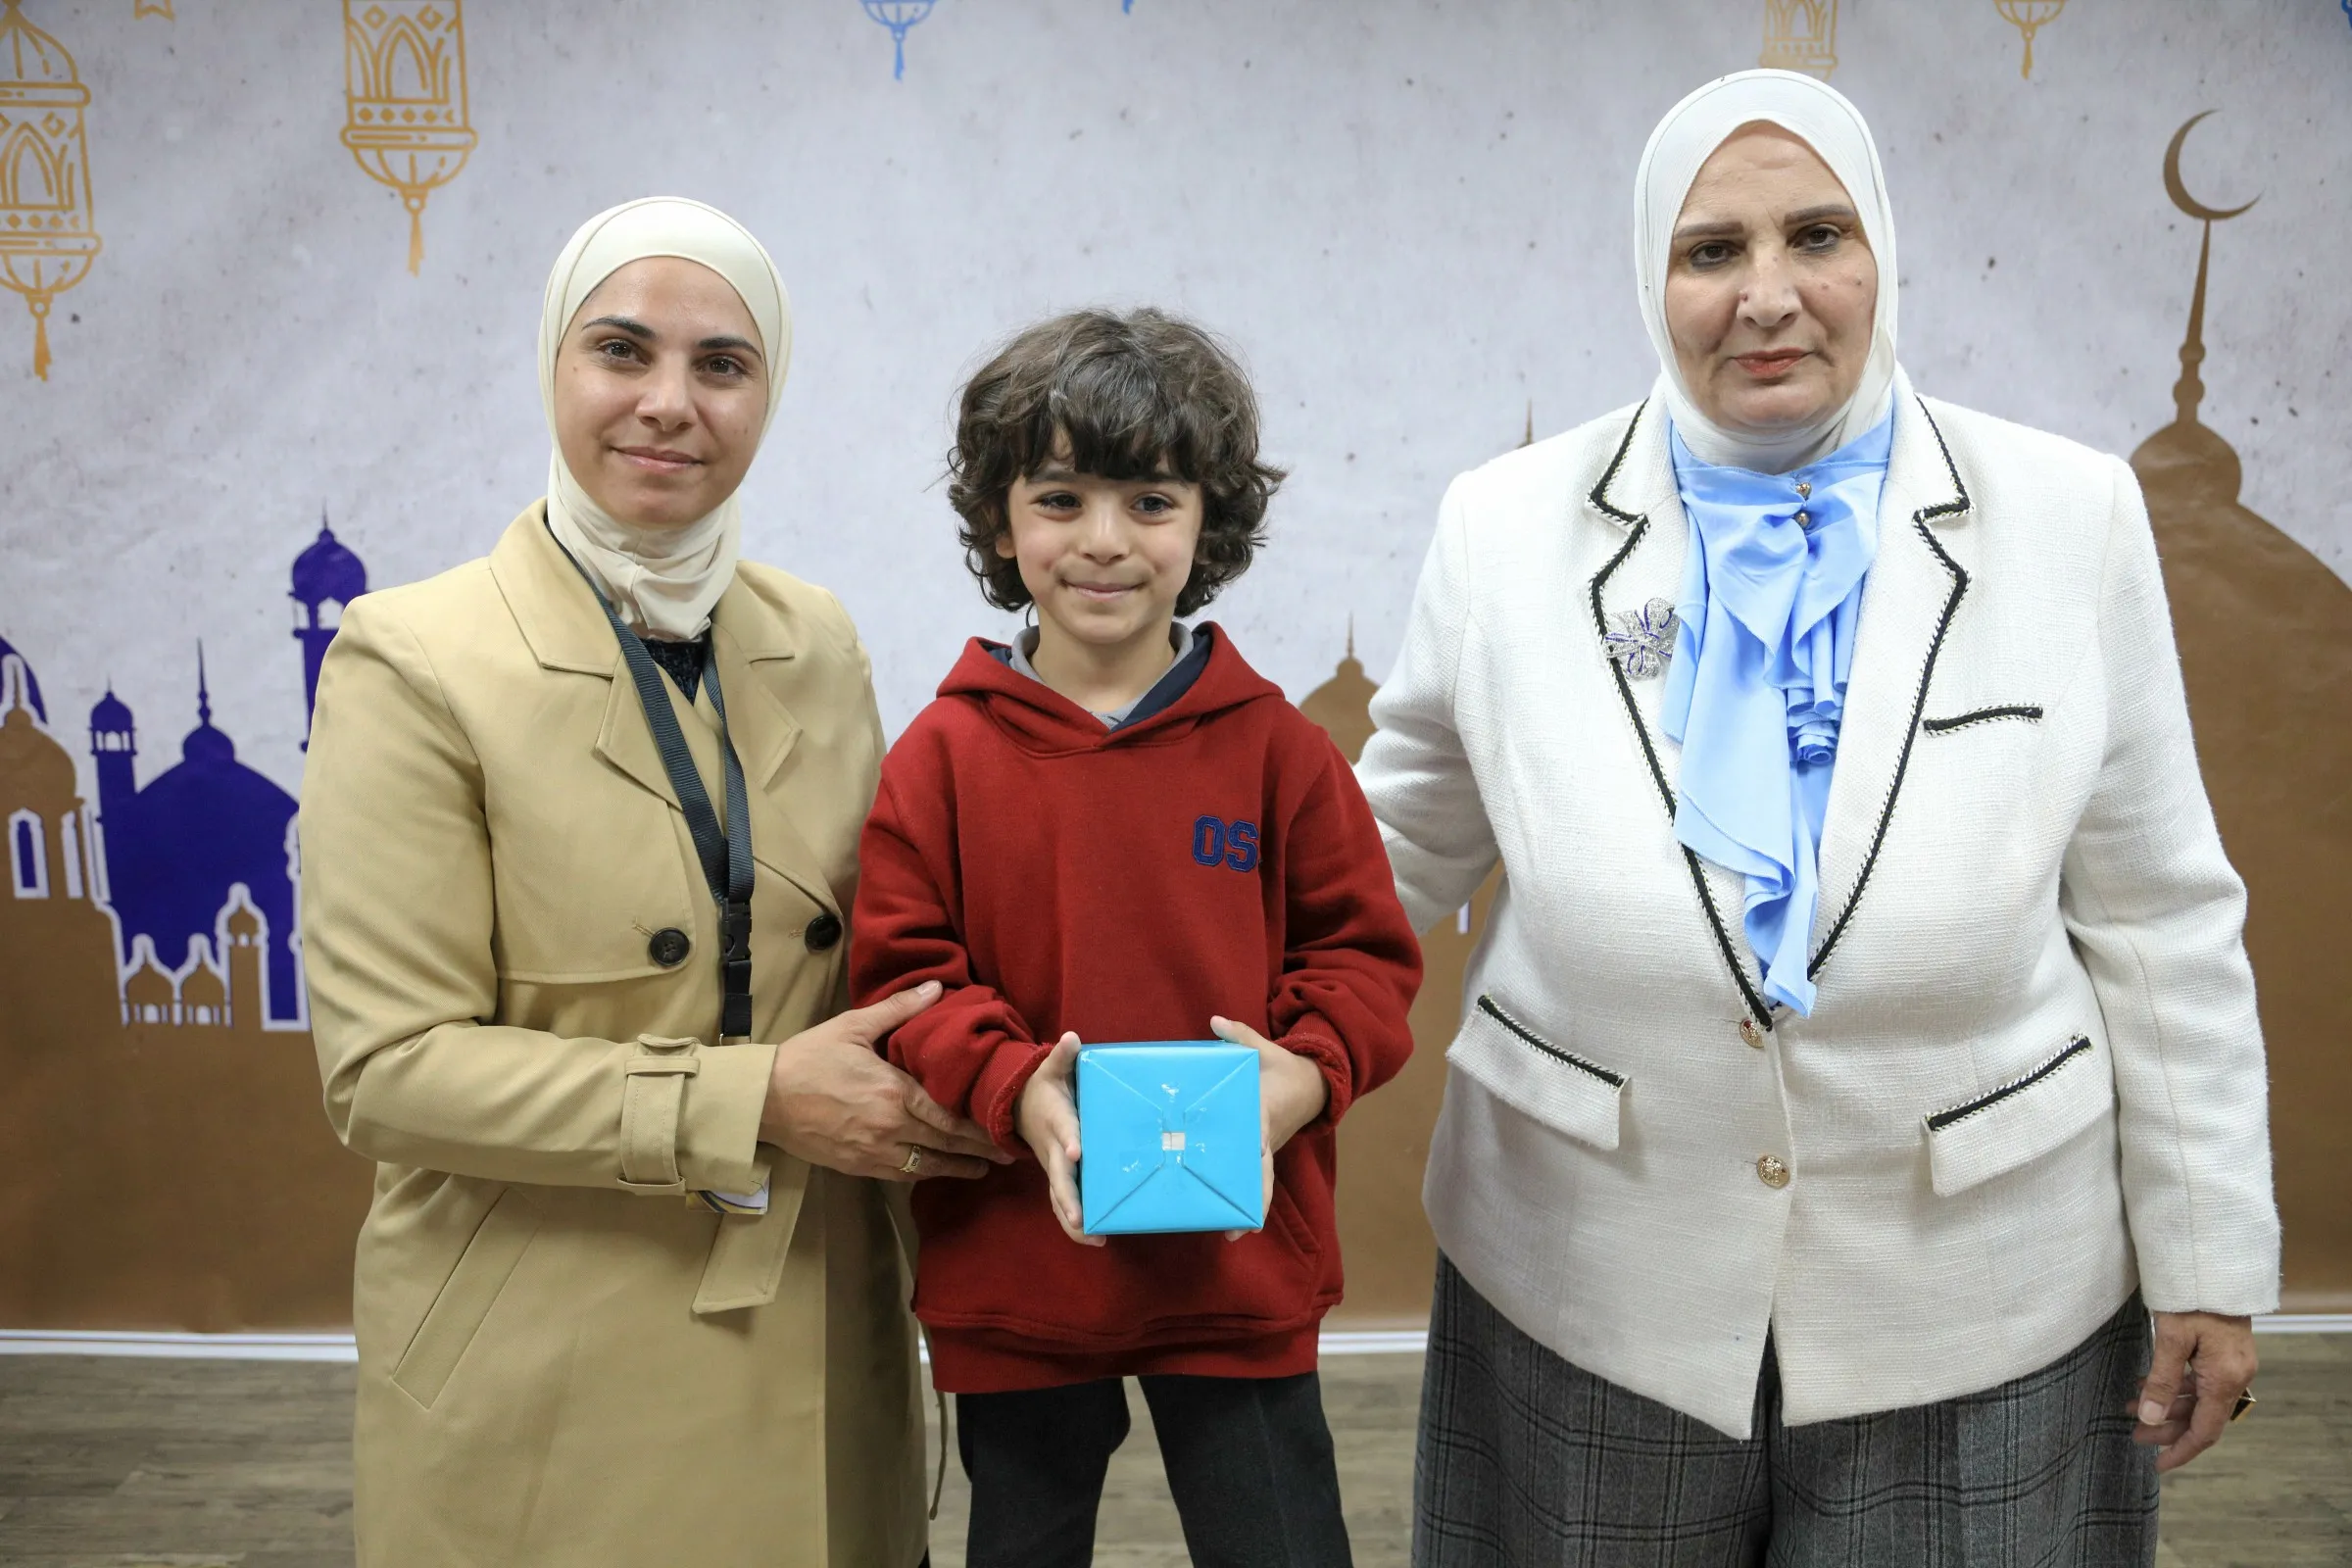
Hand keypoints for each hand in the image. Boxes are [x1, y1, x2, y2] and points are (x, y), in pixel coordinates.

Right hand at [760, 981, 1011, 1182]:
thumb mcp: (853, 1026)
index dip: (978, 1128)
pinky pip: (899, 1174)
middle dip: (977, 1153)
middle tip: (1007, 1156)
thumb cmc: (808, 1058)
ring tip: (981, 1170)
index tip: (1003, 1130)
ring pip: (925, 1167)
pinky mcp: (856, 1167)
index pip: (947, 1117)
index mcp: (893, 1093)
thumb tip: (936, 987)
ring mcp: (872, 1152)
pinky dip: (923, 1173)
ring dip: (955, 1169)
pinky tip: (936, 1170)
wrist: (764, 1099)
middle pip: (944, 1146)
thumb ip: (899, 1008)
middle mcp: (889, 1128)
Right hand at [1015, 1033, 1101, 1246]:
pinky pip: (1063, 1202)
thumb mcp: (1051, 1069)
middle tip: (1080, 1218)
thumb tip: (1072, 1038)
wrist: (1017, 1106)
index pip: (1063, 1130)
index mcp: (1056, 1120)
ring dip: (1072, 1219)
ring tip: (1094, 1238)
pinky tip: (1095, 1238)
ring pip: (1058, 1197)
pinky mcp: (1059, 1176)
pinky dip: (1074, 1222)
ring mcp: (1053, 1165)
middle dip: (1068, 1198)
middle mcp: (1052, 1148)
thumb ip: (1062, 1056)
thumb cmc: (1043, 1087)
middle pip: (1058, 1176)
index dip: (1069, 1139)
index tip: (1076, 1151)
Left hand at [1209, 1016, 1328, 1240]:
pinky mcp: (1261, 1153)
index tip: (1249, 1167)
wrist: (1312, 1084)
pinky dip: (1245, 1198)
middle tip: (1240, 1229)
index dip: (1253, 1153)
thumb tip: (1215, 1021)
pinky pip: (1253, 1178)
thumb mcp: (1263, 1049)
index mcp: (1264, 1111)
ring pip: (1258, 1182)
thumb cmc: (1282, 1068)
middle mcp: (1267, 1136)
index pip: (1259, 1134)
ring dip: (1248, 1207)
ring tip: (1231, 1233)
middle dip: (1255, 1201)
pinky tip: (1230, 1220)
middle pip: (1262, 1173)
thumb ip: (1239, 1036)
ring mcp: (1266, 1148)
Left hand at [2131, 1310, 2257, 1472]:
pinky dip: (2174, 1387)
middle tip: (2133, 1434)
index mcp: (2225, 1379)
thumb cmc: (2192, 1297)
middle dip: (2166, 1428)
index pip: (2206, 1431)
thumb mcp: (2171, 1337)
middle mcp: (2234, 1376)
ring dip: (2166, 1406)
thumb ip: (2161, 1380)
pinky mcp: (2223, 1353)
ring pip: (2198, 1399)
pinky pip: (2199, 1381)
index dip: (2181, 1450)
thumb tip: (2150, 1417)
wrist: (2213, 1263)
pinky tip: (2147, 1384)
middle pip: (2201, 1417)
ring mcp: (2231, 1365)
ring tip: (2131, 1408)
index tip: (2158, 1466)